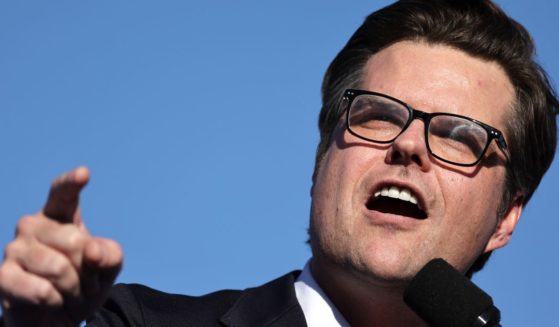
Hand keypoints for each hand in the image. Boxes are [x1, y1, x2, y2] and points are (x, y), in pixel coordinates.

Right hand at [0, 167, 122, 326]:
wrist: (58, 319)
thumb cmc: (84, 284)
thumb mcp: (108, 267)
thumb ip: (110, 254)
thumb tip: (91, 250)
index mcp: (59, 215)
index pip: (63, 193)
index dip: (71, 183)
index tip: (84, 174)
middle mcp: (32, 225)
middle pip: (75, 241)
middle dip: (88, 270)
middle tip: (86, 282)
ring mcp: (14, 249)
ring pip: (59, 268)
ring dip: (75, 288)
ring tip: (71, 293)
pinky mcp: (3, 277)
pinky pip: (41, 289)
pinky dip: (55, 301)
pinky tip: (51, 301)